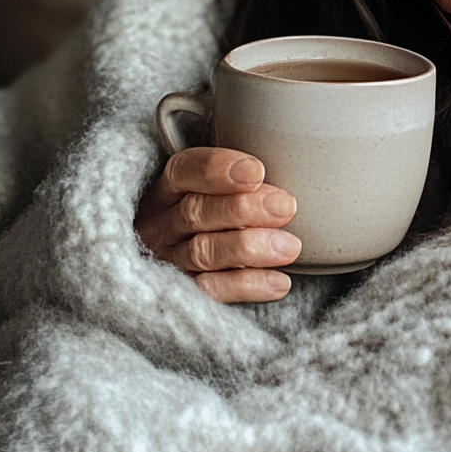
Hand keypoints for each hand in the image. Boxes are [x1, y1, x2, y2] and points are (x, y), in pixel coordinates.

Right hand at [135, 146, 300, 302]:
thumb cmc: (215, 208)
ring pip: (203, 252)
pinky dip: (247, 285)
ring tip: (290, 247)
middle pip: (195, 212)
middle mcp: (161, 224)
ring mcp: (168, 262)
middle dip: (243, 208)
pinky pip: (211, 292)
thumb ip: (239, 172)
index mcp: (166, 188)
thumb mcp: (216, 184)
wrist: (185, 259)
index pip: (184, 170)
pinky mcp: (182, 296)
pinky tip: (279, 281)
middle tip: (285, 207)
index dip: (218, 169)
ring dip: (249, 248)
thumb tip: (289, 155)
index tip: (256, 171)